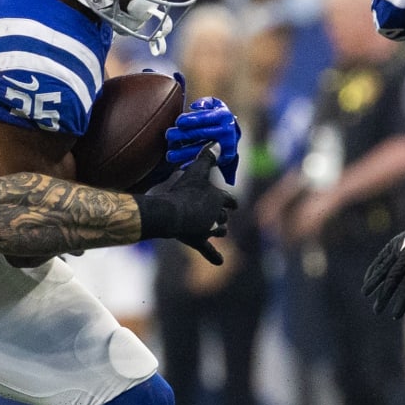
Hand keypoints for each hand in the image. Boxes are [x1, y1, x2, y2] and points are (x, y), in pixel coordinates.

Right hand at [134, 145, 238, 264]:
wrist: (171, 213)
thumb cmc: (183, 191)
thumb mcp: (196, 171)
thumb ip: (207, 157)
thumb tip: (217, 142)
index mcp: (218, 199)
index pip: (229, 200)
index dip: (230, 201)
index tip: (232, 204)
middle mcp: (216, 216)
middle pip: (223, 218)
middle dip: (221, 217)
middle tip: (218, 216)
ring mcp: (207, 230)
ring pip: (218, 232)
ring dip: (218, 230)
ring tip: (216, 231)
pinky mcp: (197, 241)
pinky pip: (208, 251)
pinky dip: (214, 256)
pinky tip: (220, 262)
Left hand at [165, 96, 240, 183]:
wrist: (234, 137)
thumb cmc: (218, 118)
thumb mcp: (217, 106)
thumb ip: (206, 102)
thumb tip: (194, 106)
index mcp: (223, 116)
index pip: (206, 117)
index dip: (192, 119)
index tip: (178, 122)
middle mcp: (226, 131)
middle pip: (201, 133)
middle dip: (183, 135)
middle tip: (168, 135)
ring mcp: (225, 146)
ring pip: (201, 150)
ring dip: (184, 153)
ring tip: (170, 155)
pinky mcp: (223, 159)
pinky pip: (207, 162)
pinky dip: (193, 164)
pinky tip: (181, 165)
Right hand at [361, 212, 404, 318]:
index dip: (401, 302)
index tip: (395, 315)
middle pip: (392, 278)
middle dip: (383, 295)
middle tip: (377, 310)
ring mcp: (398, 247)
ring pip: (383, 267)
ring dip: (373, 282)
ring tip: (365, 294)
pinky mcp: (394, 243)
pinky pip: (381, 258)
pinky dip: (374, 269)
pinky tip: (369, 279)